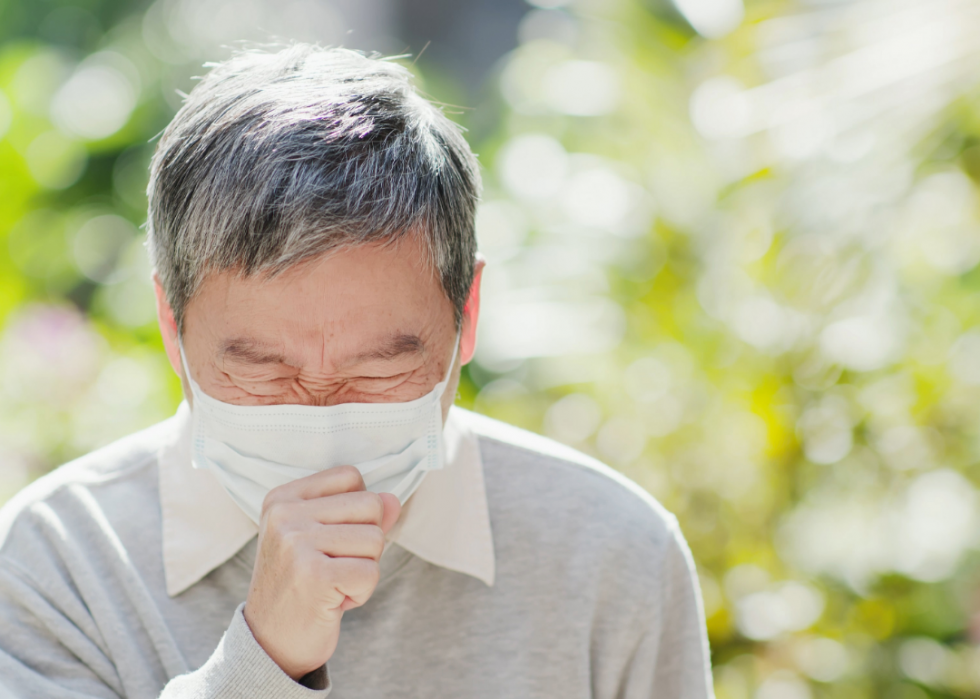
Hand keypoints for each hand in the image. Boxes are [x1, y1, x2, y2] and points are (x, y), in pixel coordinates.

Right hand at [243, 465, 401, 679]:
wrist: (271, 643)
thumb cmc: (302, 587)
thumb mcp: (325, 541)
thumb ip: (360, 516)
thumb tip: (394, 499)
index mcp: (283, 498)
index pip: (351, 476)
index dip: (359, 511)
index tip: (332, 540)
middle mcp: (285, 515)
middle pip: (370, 505)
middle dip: (367, 542)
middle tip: (336, 567)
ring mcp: (296, 543)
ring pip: (375, 539)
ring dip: (365, 569)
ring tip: (333, 584)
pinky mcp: (314, 574)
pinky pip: (371, 572)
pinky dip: (362, 592)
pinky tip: (334, 601)